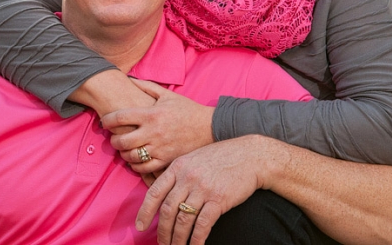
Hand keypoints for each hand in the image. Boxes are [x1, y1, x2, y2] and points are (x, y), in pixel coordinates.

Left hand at [100, 79, 214, 173]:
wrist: (209, 127)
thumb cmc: (187, 109)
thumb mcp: (167, 95)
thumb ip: (147, 86)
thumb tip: (129, 78)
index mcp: (152, 114)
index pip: (121, 117)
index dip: (108, 120)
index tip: (105, 121)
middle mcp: (153, 132)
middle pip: (122, 140)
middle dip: (113, 140)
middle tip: (113, 137)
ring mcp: (159, 148)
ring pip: (131, 156)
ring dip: (123, 153)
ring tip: (124, 148)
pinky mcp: (166, 160)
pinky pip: (143, 167)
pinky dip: (135, 165)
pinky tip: (135, 159)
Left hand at [135, 136, 266, 244]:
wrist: (251, 155)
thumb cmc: (223, 157)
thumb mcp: (195, 158)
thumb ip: (180, 173)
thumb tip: (166, 196)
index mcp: (178, 166)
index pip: (155, 191)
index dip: (145, 211)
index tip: (140, 226)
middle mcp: (187, 177)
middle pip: (168, 210)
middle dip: (163, 231)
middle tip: (162, 243)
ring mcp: (203, 188)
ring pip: (183, 220)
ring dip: (177, 239)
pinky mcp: (219, 199)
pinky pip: (202, 225)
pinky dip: (196, 239)